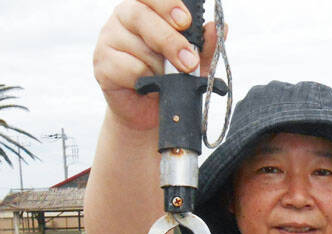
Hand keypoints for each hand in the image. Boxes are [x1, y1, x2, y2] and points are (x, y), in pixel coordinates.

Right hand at [93, 0, 222, 130]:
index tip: (185, 22)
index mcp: (145, 9)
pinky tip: (147, 86)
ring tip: (163, 80)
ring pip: (138, 47)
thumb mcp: (193, 64)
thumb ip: (205, 46)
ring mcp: (108, 39)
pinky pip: (128, 68)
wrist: (149, 114)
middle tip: (189, 64)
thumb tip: (219, 28)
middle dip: (169, 40)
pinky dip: (144, 80)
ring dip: (159, 68)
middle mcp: (123, 18)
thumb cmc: (169, 81)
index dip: (167, 5)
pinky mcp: (102, 64)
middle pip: (141, 16)